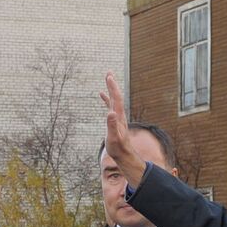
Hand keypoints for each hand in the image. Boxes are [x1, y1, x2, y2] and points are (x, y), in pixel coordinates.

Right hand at [100, 73, 146, 187]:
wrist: (124, 154)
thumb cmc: (118, 148)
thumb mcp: (113, 138)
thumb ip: (112, 125)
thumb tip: (110, 113)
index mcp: (118, 116)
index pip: (116, 99)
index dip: (113, 88)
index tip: (109, 77)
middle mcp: (119, 114)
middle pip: (116, 96)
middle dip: (112, 84)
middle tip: (109, 72)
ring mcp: (117, 117)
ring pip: (114, 99)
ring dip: (111, 89)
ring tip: (108, 78)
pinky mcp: (114, 120)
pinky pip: (110, 106)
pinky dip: (106, 99)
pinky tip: (102, 94)